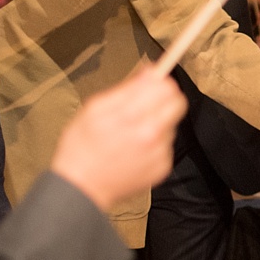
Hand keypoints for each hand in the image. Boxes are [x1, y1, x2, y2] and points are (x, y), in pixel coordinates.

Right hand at [50, 70, 187, 210]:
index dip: (160, 82)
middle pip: (178, 103)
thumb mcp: (94, 109)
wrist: (81, 188)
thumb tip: (151, 71)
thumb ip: (126, 88)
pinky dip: (155, 143)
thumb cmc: (81, 146)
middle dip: (164, 98)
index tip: (151, 84)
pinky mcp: (163, 167)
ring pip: (172, 124)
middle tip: (146, 103)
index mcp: (132, 116)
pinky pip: (167, 145)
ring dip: (158, 122)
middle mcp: (151, 135)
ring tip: (132, 132)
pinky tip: (135, 149)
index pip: (167, 88)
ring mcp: (160, 153)